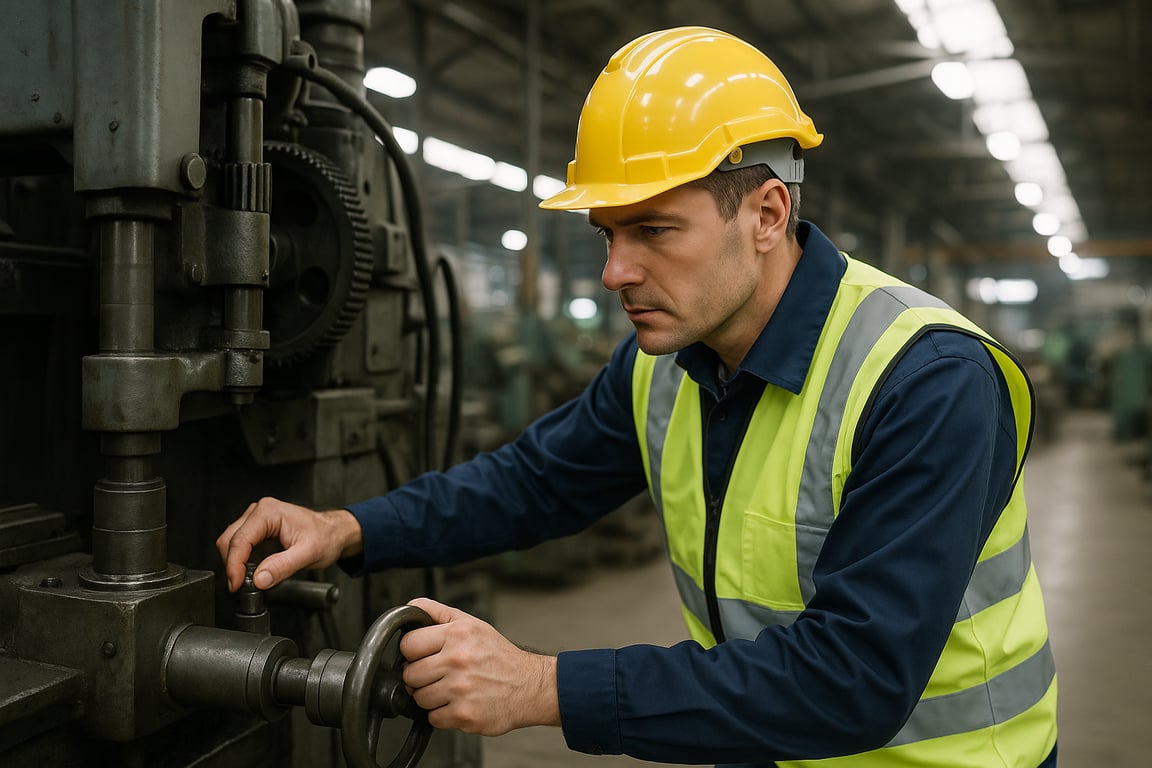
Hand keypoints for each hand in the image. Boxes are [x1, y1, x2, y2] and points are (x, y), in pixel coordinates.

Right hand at [215, 496, 362, 591]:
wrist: (334, 533)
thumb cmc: (326, 536)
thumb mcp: (308, 554)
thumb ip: (282, 567)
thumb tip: (259, 579)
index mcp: (268, 512)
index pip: (240, 540)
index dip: (234, 565)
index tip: (235, 584)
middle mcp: (259, 512)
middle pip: (229, 541)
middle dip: (233, 566)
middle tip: (242, 586)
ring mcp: (256, 521)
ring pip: (231, 544)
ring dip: (236, 564)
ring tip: (251, 580)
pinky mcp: (257, 531)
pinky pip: (240, 548)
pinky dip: (242, 563)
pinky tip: (255, 571)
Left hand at [400, 597, 559, 735]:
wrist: (530, 687)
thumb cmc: (500, 657)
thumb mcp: (473, 624)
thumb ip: (438, 613)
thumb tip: (411, 606)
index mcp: (457, 634)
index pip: (408, 644)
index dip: (413, 652)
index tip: (422, 656)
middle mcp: (458, 660)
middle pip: (410, 674)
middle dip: (420, 676)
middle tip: (438, 674)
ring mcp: (460, 689)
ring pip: (419, 698)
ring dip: (431, 697)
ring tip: (451, 689)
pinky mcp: (464, 715)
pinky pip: (434, 718)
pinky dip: (443, 714)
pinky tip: (459, 702)